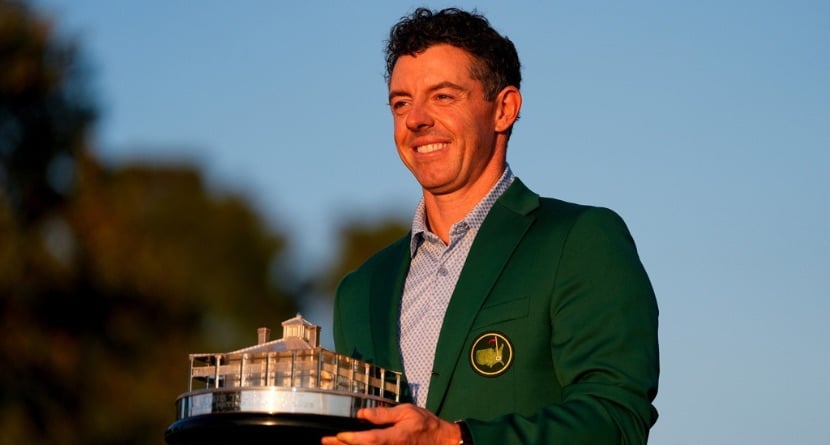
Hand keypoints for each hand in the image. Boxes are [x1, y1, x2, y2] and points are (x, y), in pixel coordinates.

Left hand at [320, 403, 461, 444]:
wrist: (441, 440)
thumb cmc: (425, 424)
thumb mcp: (406, 412)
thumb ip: (384, 414)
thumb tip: (362, 414)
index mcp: (395, 437)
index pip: (370, 440)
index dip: (353, 439)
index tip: (338, 436)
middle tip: (326, 441)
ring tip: (332, 444)